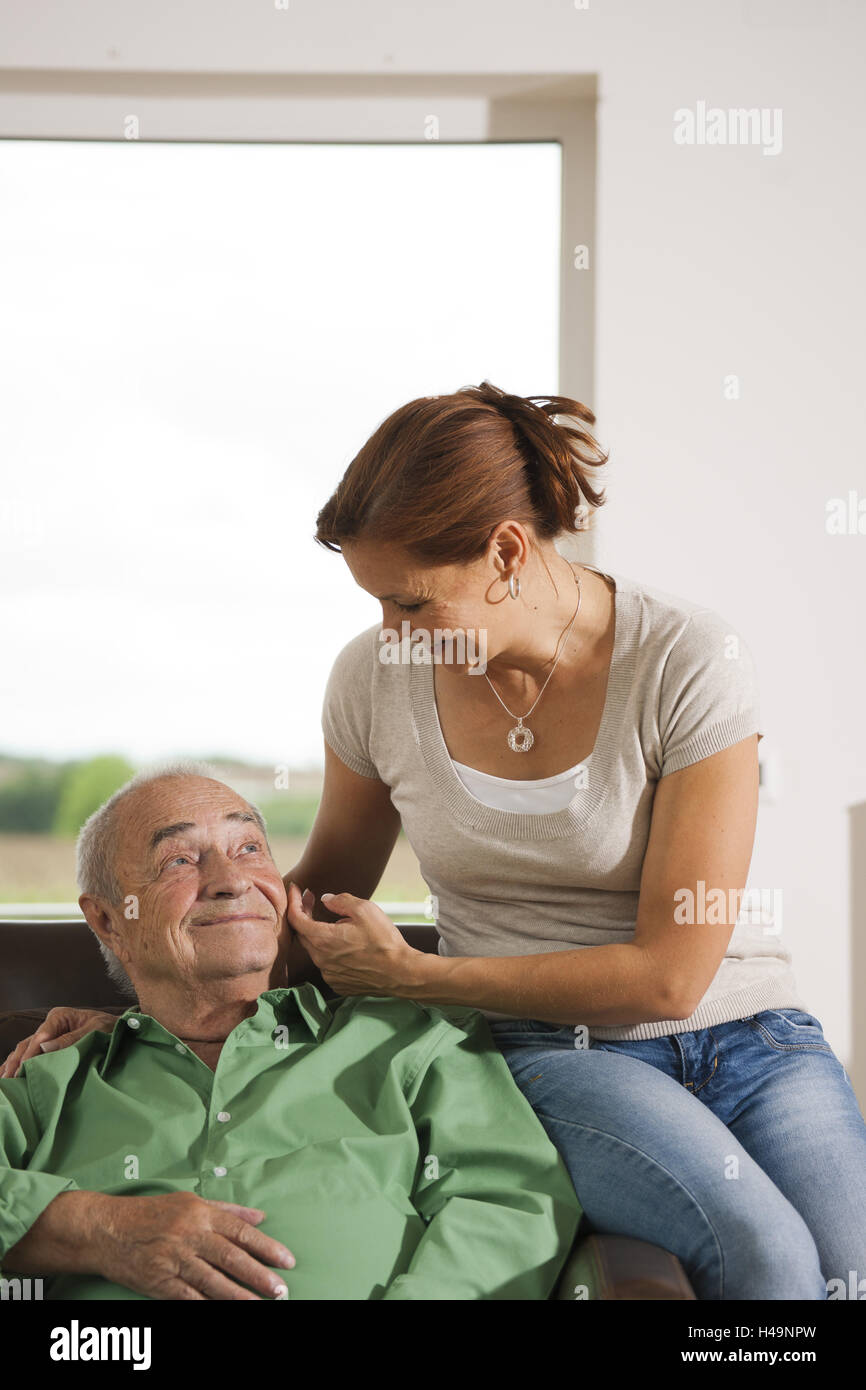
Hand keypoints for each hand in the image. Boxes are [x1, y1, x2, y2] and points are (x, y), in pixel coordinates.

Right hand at [1, 1007, 117, 1078]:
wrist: (121, 1029)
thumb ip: (72, 1038)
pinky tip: (6, 1074)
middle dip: (16, 1062)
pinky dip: (16, 1064)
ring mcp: (47, 1035)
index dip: (30, 1054)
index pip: (39, 1036)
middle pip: (27, 1044)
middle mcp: (50, 1024)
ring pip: (23, 1050)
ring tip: (4, 1082)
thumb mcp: (95, 1030)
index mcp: (59, 1017)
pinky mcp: (48, 1045)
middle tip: (8, 1080)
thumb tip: (45, 1047)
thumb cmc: (110, 1028)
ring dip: (12, 1064)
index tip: (22, 1069)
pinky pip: (27, 1054)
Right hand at [92, 1191, 294, 1300]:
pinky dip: (206, 1306)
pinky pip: (187, 1297)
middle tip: (280, 1289)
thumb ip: (227, 1210)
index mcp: (201, 1214)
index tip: (287, 1260)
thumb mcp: (190, 1201)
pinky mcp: (159, 1281)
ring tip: (259, 1305)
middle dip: (259, 1275)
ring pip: (213, 1281)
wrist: (106, 1228)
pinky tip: (222, 1311)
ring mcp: (174, 1259)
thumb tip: (260, 1216)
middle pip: (232, 1258)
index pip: (241, 1231)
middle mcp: (190, 1235)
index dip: (267, 1247)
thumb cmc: (149, 1213)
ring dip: (239, 1296)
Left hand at [286, 883, 421, 997]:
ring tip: (340, 924)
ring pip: (315, 949)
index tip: (295, 888)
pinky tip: (346, 945)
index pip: (295, 918)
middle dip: (304, 914)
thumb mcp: (365, 909)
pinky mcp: (338, 983)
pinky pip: (327, 964)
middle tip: (312, 900)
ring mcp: (328, 974)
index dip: (293, 901)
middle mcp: (320, 959)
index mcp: (323, 939)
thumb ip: (341, 901)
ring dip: (320, 934)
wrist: (401, 973)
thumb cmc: (384, 941)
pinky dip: (330, 951)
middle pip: (302, 934)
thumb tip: (326, 900)